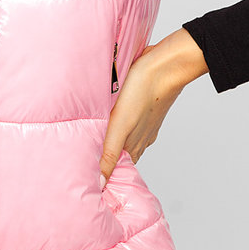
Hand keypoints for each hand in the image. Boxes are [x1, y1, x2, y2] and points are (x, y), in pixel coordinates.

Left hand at [99, 27, 207, 186]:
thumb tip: (100, 185)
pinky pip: (129, 119)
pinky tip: (111, 115)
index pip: (116, 170)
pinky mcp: (143, 105)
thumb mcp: (119, 126)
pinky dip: (118, 122)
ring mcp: (143, 122)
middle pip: (121, 155)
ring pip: (125, 137)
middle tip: (84, 161)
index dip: (103, 175)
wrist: (164, 65)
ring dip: (111, 140)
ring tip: (93, 140)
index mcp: (134, 146)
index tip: (88, 178)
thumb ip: (108, 154)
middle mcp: (140, 137)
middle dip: (105, 159)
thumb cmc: (142, 92)